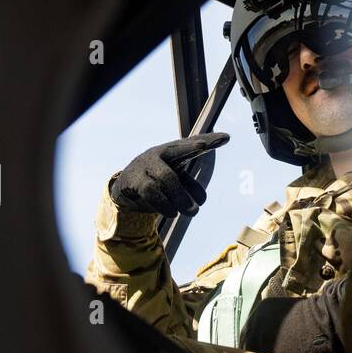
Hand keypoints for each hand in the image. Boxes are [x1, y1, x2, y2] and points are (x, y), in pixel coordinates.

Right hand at [109, 133, 229, 215]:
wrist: (125, 189)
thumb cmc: (156, 181)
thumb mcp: (175, 181)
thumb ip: (189, 187)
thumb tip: (201, 201)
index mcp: (174, 151)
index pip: (194, 145)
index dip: (210, 141)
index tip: (226, 138)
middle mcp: (161, 154)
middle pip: (177, 149)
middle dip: (190, 147)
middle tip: (202, 146)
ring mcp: (146, 165)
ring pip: (167, 178)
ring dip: (181, 197)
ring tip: (193, 212)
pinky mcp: (134, 180)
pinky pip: (151, 191)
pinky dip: (164, 204)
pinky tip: (172, 214)